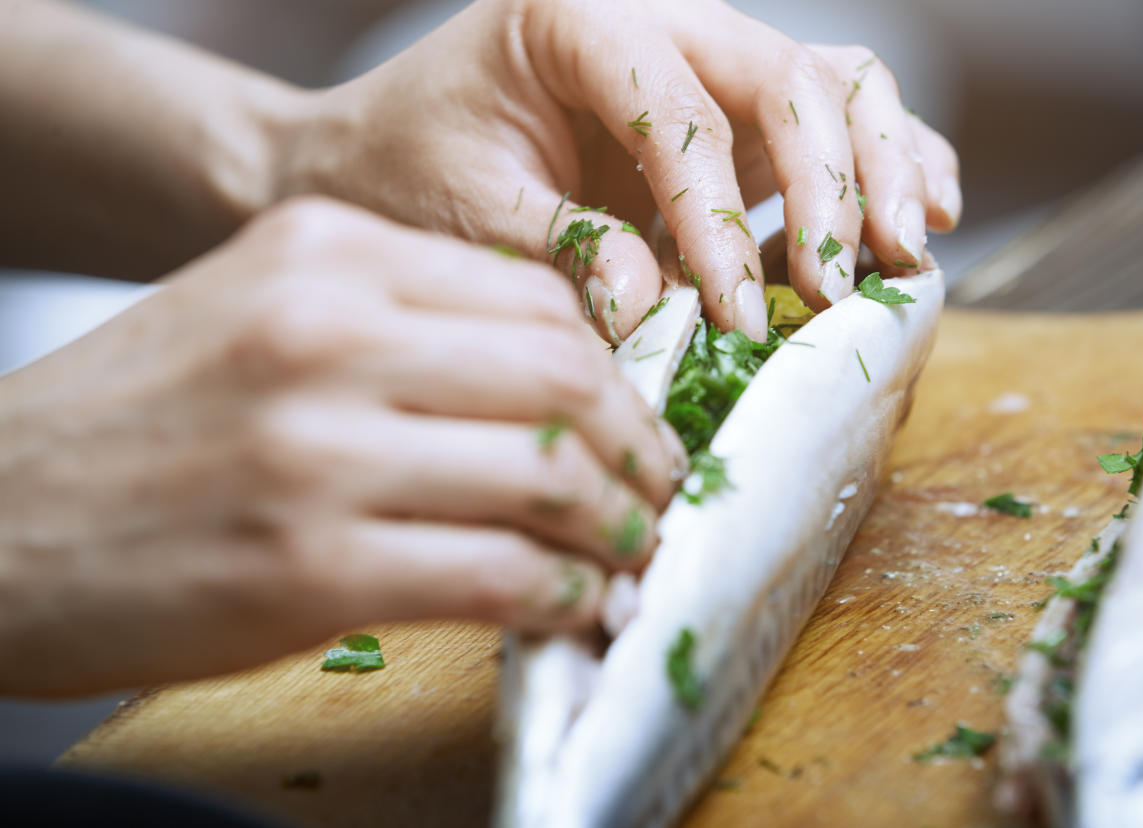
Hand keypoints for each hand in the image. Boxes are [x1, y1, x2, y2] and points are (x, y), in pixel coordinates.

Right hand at [0, 198, 685, 696]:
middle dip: (640, 446)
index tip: (636, 416)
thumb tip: (546, 388)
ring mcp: (320, 452)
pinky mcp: (310, 569)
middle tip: (657, 489)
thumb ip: (397, 328)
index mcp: (326, 255)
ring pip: (549, 477)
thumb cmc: (134, 420)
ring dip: (616, 528)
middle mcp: (328, 335)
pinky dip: (558, 596)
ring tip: (628, 555)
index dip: (616, 366)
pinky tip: (569, 608)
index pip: (537, 295)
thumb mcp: (258, 313)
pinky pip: (496, 574)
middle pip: (565, 375)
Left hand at [283, 0, 959, 341]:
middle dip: (831, 186)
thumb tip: (656, 308)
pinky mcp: (727, 113)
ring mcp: (701, 61)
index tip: (734, 314)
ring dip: (883, 165)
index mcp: (577, 17)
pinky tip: (922, 211)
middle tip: (837, 284)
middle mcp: (657, 18)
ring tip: (902, 251)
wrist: (385, 151)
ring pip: (833, 82)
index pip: (681, 110)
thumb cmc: (409, 168)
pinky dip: (888, 158)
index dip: (718, 217)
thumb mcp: (464, 211)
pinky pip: (831, 114)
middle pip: (788, 76)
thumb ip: (562, 251)